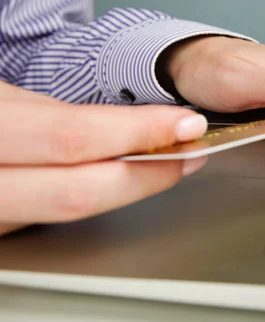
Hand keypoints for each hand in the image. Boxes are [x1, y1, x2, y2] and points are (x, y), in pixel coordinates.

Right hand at [0, 82, 207, 235]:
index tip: (184, 123)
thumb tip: (145, 127)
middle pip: (78, 194)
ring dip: (132, 187)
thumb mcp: (7, 103)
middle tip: (188, 151)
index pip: (72, 140)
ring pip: (69, 214)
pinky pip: (54, 220)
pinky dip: (100, 197)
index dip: (138, 133)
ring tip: (168, 163)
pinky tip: (124, 178)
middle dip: (149, 174)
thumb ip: (61, 121)